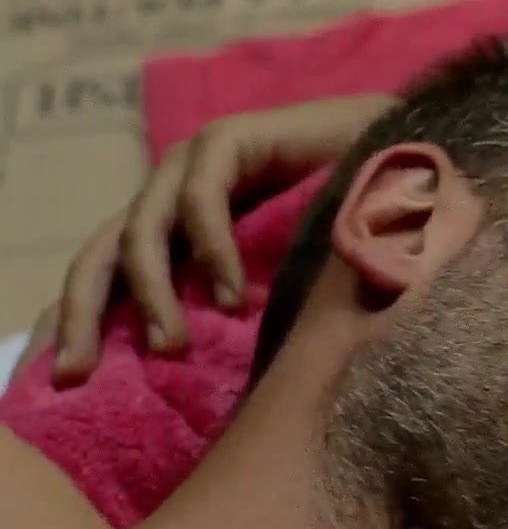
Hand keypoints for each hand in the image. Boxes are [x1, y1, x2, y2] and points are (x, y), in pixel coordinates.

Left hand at [36, 93, 393, 384]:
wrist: (413, 159)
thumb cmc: (361, 231)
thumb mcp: (289, 287)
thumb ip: (251, 315)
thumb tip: (219, 388)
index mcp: (182, 228)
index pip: (111, 273)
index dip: (85, 323)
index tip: (73, 384)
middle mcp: (176, 192)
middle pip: (102, 253)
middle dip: (82, 314)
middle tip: (77, 373)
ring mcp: (197, 162)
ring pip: (141, 232)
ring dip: (154, 295)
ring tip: (174, 347)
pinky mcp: (229, 141)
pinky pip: (200, 200)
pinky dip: (212, 250)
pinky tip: (232, 297)